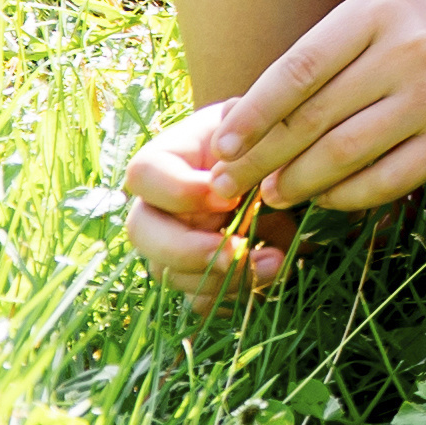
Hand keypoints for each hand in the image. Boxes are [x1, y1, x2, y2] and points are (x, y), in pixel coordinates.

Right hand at [123, 96, 285, 311]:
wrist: (284, 159)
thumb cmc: (268, 134)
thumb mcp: (260, 125)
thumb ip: (248, 143)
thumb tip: (226, 182)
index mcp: (166, 159)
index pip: (143, 175)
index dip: (180, 191)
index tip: (230, 197)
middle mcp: (158, 204)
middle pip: (141, 233)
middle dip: (187, 249)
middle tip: (236, 251)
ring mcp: (172, 242)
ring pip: (168, 273)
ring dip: (220, 278)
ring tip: (276, 262)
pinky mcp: (197, 272)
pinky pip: (197, 299)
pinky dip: (231, 297)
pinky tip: (268, 278)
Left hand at [215, 0, 425, 219]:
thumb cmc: (411, 49)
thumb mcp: (366, 34)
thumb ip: (308, 71)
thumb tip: (234, 131)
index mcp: (376, 12)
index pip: (297, 70)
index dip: (253, 115)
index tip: (221, 149)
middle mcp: (411, 48)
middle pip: (315, 118)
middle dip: (262, 159)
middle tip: (229, 186)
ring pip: (345, 153)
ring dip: (298, 182)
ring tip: (273, 194)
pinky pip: (384, 180)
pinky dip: (344, 196)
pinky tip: (324, 198)